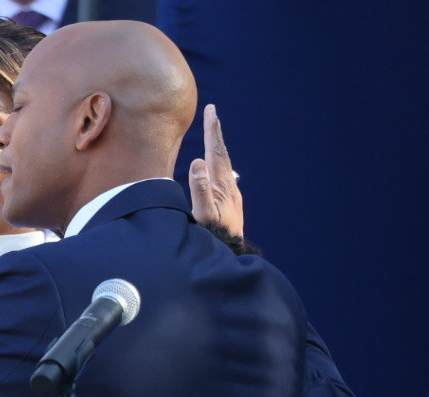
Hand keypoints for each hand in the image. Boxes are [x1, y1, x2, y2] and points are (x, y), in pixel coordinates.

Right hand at [189, 103, 243, 237]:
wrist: (231, 254)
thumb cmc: (213, 236)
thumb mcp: (203, 214)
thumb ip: (200, 188)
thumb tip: (197, 161)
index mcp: (222, 185)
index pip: (216, 151)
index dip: (212, 130)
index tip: (211, 110)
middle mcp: (229, 186)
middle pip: (222, 154)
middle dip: (216, 132)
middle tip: (212, 112)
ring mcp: (231, 194)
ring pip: (223, 165)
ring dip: (217, 148)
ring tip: (213, 136)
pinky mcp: (229, 203)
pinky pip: (222, 176)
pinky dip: (217, 164)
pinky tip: (215, 170)